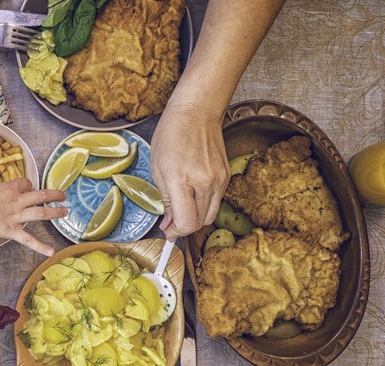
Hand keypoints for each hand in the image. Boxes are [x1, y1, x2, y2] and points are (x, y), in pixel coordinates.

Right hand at [0, 178, 66, 255]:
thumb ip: (1, 189)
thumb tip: (5, 191)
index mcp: (10, 188)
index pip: (26, 183)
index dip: (28, 185)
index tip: (27, 188)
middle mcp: (17, 201)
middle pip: (41, 194)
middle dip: (54, 194)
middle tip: (63, 195)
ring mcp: (16, 217)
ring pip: (41, 213)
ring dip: (55, 212)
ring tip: (65, 211)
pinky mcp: (12, 231)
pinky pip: (28, 240)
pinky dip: (40, 247)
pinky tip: (51, 252)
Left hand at [151, 102, 229, 239]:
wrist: (197, 112)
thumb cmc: (171, 135)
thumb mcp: (158, 169)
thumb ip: (165, 201)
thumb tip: (169, 225)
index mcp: (182, 180)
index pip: (187, 223)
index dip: (176, 233)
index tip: (168, 231)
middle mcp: (205, 182)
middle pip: (199, 223)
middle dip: (184, 226)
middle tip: (171, 220)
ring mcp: (219, 180)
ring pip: (210, 216)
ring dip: (195, 217)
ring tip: (182, 205)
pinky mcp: (226, 177)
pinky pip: (216, 202)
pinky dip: (204, 205)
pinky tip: (193, 193)